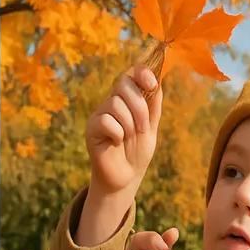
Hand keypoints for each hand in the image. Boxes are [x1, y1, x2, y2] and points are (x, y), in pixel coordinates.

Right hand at [86, 64, 162, 199]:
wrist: (126, 176)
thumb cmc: (138, 151)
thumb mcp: (151, 126)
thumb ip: (154, 105)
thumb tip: (158, 81)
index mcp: (128, 99)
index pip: (131, 74)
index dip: (141, 72)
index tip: (152, 83)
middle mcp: (112, 102)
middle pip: (123, 84)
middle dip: (139, 106)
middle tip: (143, 128)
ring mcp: (100, 114)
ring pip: (116, 104)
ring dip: (130, 124)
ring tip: (130, 137)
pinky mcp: (92, 128)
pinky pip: (107, 121)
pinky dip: (117, 133)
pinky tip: (116, 142)